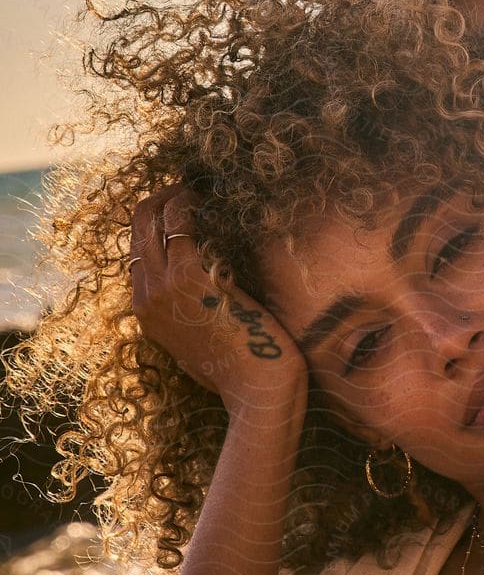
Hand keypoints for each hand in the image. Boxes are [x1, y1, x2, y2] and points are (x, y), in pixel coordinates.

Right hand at [128, 186, 305, 415]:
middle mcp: (145, 297)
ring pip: (151, 219)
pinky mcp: (190, 277)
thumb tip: (200, 295)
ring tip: (199, 186)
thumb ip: (188, 316)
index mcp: (145, 313)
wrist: (256, 388)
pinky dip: (192, 203)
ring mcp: (163, 287)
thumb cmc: (240, 369)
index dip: (156, 223)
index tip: (180, 205)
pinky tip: (211, 197)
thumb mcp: (199, 344)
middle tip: (187, 187)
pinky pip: (181, 224)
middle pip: (136, 228)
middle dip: (159, 199)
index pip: (138, 252)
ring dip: (175, 195)